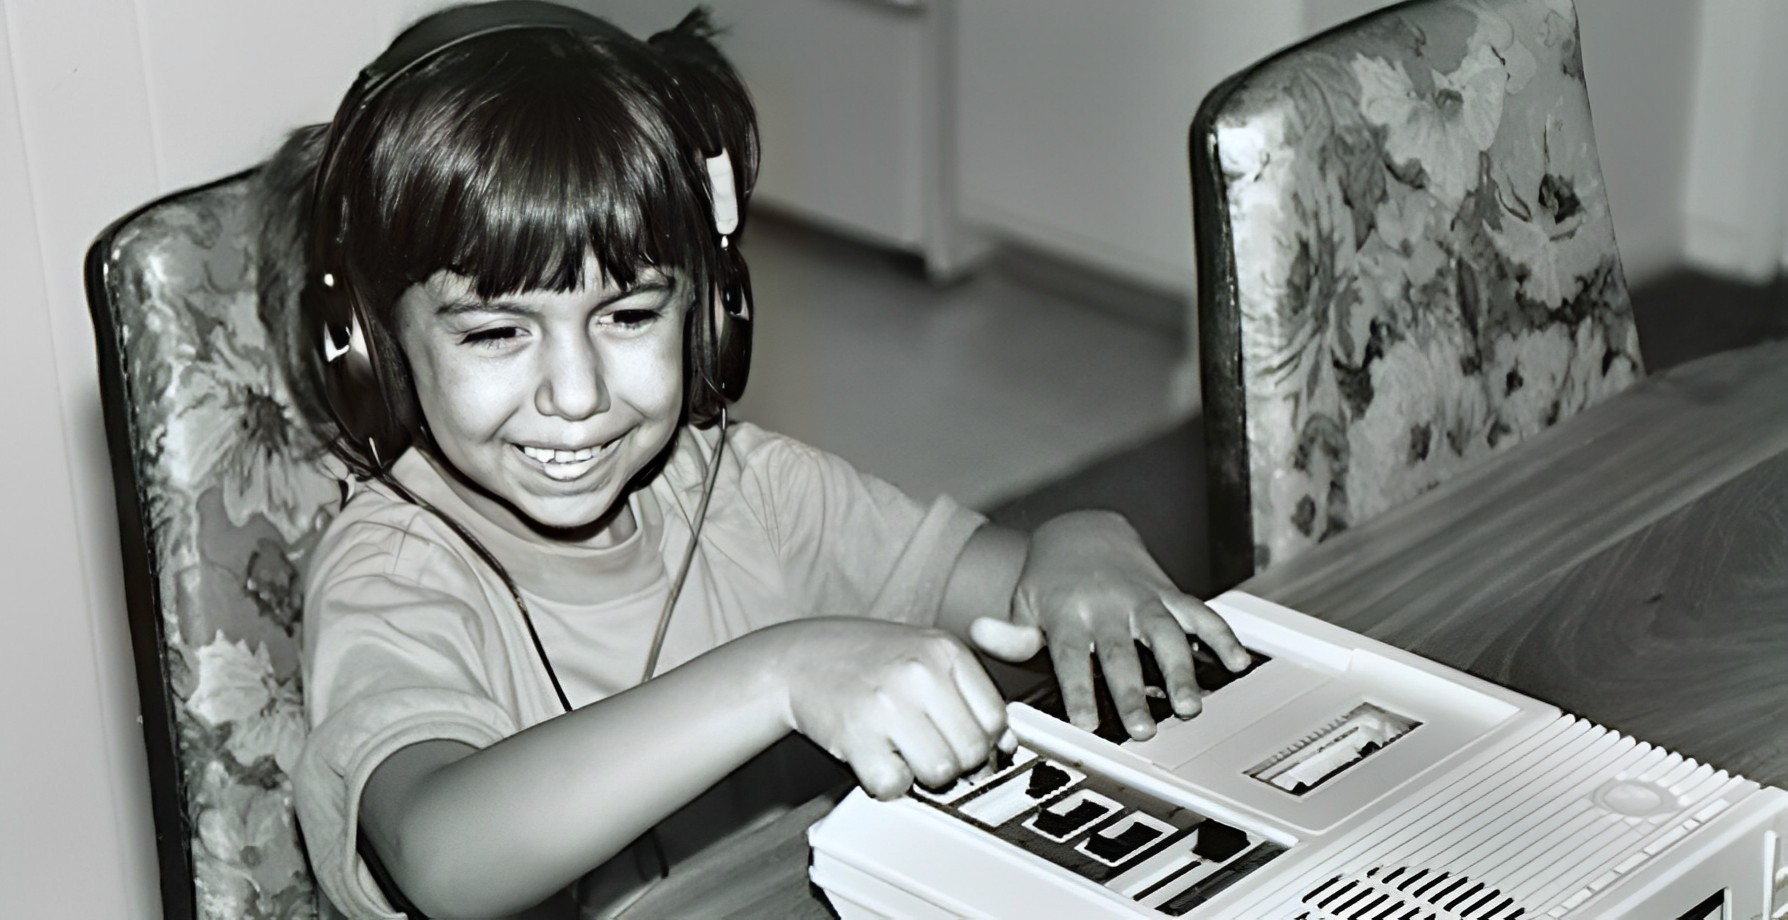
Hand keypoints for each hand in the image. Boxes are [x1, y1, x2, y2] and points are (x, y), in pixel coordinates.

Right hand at [765, 618, 1012, 799]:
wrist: (801, 658)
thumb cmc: (869, 660)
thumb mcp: (926, 655)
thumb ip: (969, 695)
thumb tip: (1006, 747)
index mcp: (945, 650)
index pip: (996, 720)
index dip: (983, 742)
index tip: (962, 743)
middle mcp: (920, 672)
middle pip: (972, 752)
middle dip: (953, 762)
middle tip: (926, 749)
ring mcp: (888, 703)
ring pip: (939, 774)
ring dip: (921, 775)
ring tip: (901, 751)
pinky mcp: (857, 735)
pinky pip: (895, 786)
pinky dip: (886, 782)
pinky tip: (875, 756)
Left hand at [970, 511, 1249, 739]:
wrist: (1083, 532)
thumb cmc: (1051, 581)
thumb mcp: (1023, 604)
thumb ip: (1010, 633)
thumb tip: (981, 633)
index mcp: (1069, 615)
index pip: (1072, 658)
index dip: (1079, 692)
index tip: (1087, 725)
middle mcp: (1108, 607)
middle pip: (1121, 654)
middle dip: (1133, 693)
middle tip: (1145, 729)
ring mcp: (1143, 600)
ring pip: (1166, 635)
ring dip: (1181, 671)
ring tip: (1191, 705)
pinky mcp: (1170, 594)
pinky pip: (1200, 613)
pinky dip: (1221, 635)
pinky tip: (1238, 661)